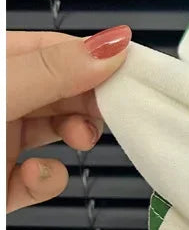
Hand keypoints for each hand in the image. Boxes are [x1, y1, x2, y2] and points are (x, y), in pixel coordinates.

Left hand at [6, 26, 130, 212]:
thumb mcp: (2, 94)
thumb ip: (55, 71)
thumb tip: (118, 44)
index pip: (55, 48)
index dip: (95, 58)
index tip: (134, 72)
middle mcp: (3, 99)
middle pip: (63, 90)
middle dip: (92, 101)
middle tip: (119, 110)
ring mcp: (1, 143)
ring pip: (57, 131)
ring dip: (76, 135)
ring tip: (80, 140)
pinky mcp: (5, 185)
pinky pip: (42, 178)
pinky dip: (46, 180)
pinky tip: (31, 179)